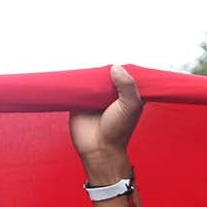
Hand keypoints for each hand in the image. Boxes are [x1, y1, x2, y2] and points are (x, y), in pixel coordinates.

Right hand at [69, 65, 142, 184]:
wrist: (98, 148)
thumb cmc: (118, 131)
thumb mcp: (130, 106)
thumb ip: (128, 86)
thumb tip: (115, 67)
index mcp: (127, 94)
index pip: (126, 74)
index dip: (123, 66)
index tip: (120, 57)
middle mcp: (111, 93)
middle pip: (107, 72)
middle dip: (104, 66)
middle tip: (99, 59)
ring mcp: (95, 96)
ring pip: (92, 77)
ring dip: (89, 72)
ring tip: (86, 63)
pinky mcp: (80, 100)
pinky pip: (77, 86)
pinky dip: (75, 79)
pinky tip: (75, 72)